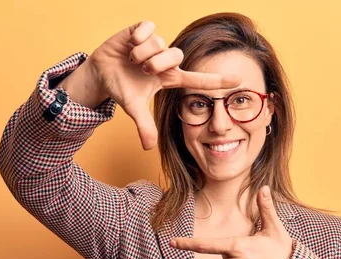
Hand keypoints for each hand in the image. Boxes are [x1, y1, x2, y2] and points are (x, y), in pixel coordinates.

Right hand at [86, 21, 241, 149]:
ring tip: (132, 60)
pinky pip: (147, 29)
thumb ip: (144, 126)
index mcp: (170, 77)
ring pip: (159, 44)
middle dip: (156, 64)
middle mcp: (167, 59)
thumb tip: (148, 148)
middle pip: (176, 56)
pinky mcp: (143, 29)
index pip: (199, 79)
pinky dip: (136, 39)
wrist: (101, 71)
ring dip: (141, 55)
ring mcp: (156, 43)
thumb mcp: (133, 108)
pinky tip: (130, 44)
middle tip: (143, 70)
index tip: (239, 80)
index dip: (218, 80)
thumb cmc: (122, 87)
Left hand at [170, 186, 294, 258]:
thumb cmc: (282, 252)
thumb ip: (266, 209)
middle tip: (259, 257)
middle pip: (227, 258)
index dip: (188, 243)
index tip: (172, 242)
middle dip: (239, 256)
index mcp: (237, 247)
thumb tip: (263, 188)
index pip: (207, 245)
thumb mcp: (275, 229)